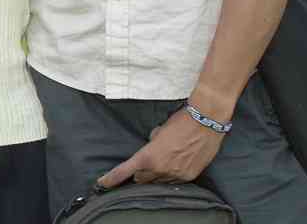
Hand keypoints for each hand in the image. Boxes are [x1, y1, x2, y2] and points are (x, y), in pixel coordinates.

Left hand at [97, 108, 224, 187]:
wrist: (205, 122)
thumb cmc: (179, 122)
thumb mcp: (158, 131)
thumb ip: (152, 144)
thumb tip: (152, 149)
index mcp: (148, 156)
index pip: (125, 171)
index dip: (111, 179)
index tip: (102, 184)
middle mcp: (160, 169)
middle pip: (141, 180)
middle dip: (139, 174)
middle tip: (141, 167)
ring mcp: (176, 175)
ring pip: (158, 182)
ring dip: (156, 175)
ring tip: (162, 162)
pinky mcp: (189, 177)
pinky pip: (174, 181)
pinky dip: (170, 175)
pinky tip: (175, 164)